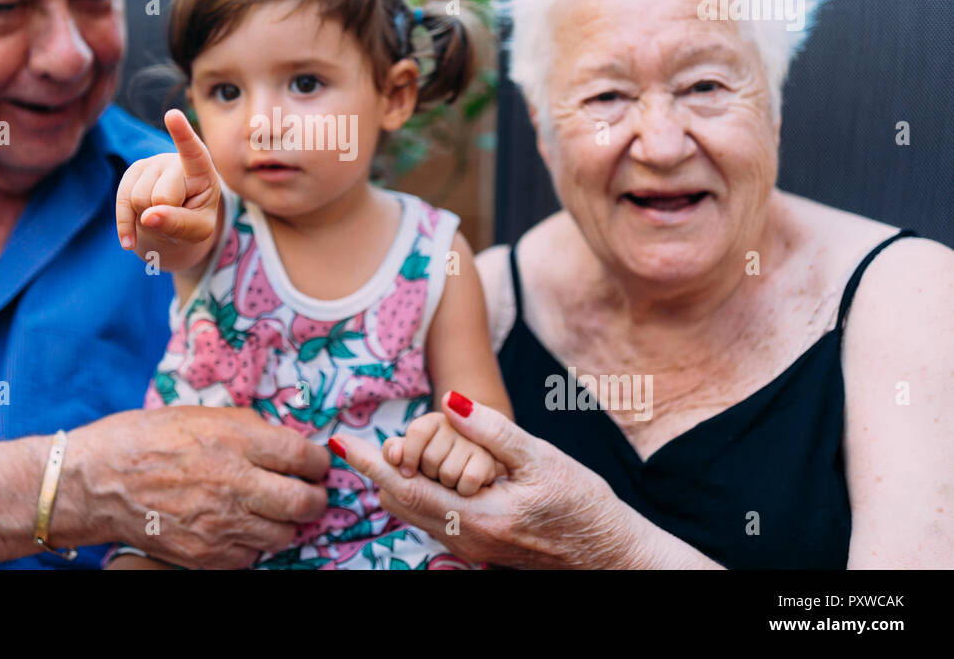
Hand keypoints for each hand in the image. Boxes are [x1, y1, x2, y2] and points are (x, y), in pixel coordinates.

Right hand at [66, 406, 329, 569]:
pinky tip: (240, 526)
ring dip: (285, 523)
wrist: (98, 482)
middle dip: (315, 498)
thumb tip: (285, 442)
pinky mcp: (206, 554)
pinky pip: (251, 556)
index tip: (317, 464)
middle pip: (305, 503)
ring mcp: (221, 524)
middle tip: (309, 492)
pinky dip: (253, 543)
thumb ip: (248, 428)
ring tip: (272, 510)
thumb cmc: (144, 439)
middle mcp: (234, 484)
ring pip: (284, 535)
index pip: (304, 457)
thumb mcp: (201, 415)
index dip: (319, 462)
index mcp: (235, 441)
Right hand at [116, 108, 220, 257]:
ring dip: (148, 218)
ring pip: (138, 199)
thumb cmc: (193, 222)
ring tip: (161, 214)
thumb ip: (180, 224)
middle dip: (165, 215)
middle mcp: (174, 161)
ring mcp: (151, 164)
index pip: (193, 152)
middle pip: (161, 196)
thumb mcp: (198, 230)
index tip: (172, 115)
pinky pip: (122, 203)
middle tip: (174, 216)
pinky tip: (129, 239)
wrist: (173, 224)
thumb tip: (148, 217)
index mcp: (202, 170)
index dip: (182, 134)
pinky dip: (125, 225)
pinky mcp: (131, 173)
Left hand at [332, 392, 652, 568]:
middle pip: (401, 503)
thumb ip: (492, 431)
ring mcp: (472, 547)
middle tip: (361, 442)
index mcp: (479, 517)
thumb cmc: (584, 505)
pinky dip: (419, 492)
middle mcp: (468, 539)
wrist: (612, 553)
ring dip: (398, 481)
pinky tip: (424, 472)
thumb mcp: (542, 458)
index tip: (342, 442)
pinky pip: (433, 519)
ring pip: (414, 512)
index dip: (371, 463)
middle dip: (379, 471)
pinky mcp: (479, 546)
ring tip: (388, 452)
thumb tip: (451, 401)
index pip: (406, 487)